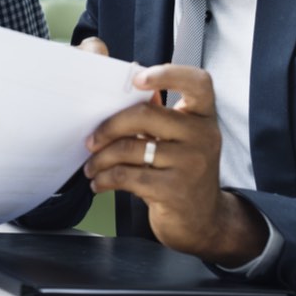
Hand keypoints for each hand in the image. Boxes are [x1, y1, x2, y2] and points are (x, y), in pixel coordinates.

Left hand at [83, 62, 266, 265]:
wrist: (203, 221)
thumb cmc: (182, 172)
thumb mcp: (180, 139)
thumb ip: (159, 115)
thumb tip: (124, 90)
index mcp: (204, 116)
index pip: (197, 82)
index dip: (168, 73)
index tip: (137, 79)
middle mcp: (203, 136)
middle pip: (145, 115)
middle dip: (109, 126)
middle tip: (91, 140)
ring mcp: (191, 163)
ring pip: (130, 148)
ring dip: (101, 158)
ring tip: (91, 166)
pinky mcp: (174, 190)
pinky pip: (127, 176)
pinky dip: (105, 179)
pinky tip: (99, 183)